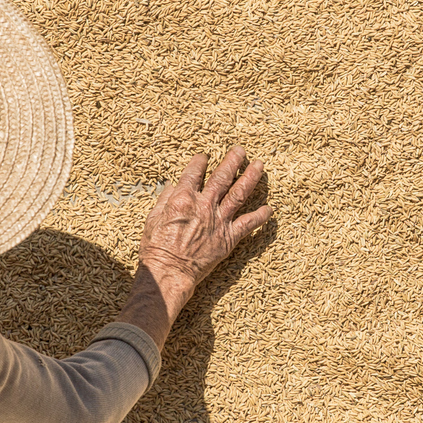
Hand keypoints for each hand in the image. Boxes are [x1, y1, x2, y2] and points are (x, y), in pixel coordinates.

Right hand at [139, 147, 272, 316]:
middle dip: (232, 161)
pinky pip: (249, 224)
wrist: (169, 271)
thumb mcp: (153, 218)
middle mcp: (204, 205)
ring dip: (250, 178)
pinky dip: (260, 216)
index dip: (200, 162)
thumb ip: (165, 199)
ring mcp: (219, 221)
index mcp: (183, 198)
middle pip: (222, 177)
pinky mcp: (229, 238)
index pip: (194, 172)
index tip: (205, 156)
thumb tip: (173, 185)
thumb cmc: (156, 247)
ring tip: (259, 165)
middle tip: (241, 151)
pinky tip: (269, 209)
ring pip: (239, 194)